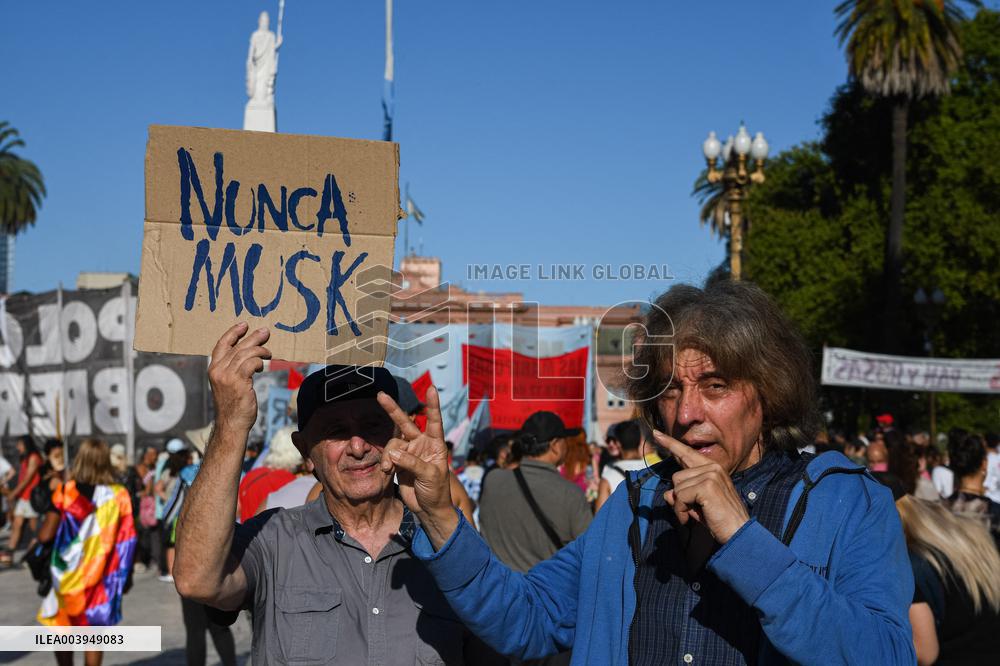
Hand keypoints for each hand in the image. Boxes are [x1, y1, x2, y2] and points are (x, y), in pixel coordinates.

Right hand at [208, 323, 270, 435]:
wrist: (231, 424)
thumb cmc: (233, 405)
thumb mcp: (228, 384)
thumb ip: (233, 370)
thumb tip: (250, 355)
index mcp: (213, 369)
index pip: (221, 344)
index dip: (232, 333)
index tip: (243, 325)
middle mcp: (218, 370)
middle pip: (237, 347)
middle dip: (253, 337)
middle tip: (265, 332)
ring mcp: (227, 376)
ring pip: (245, 353)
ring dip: (260, 350)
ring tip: (269, 352)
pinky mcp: (238, 382)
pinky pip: (252, 363)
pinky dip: (260, 361)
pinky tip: (264, 364)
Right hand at [377, 386, 456, 548]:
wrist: (428, 509)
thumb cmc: (437, 491)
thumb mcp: (429, 476)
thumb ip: (411, 463)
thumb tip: (392, 453)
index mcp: (435, 444)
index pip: (434, 421)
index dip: (432, 405)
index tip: (432, 388)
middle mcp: (421, 444)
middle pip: (406, 423)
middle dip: (393, 410)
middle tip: (381, 395)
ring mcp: (409, 453)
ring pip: (392, 444)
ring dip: (387, 455)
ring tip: (386, 469)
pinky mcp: (398, 463)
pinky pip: (387, 456)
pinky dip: (384, 462)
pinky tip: (385, 471)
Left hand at [654, 430, 749, 544]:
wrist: (739, 533)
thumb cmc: (719, 520)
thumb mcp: (696, 505)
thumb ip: (682, 496)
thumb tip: (667, 494)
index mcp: (713, 469)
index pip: (687, 453)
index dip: (670, 444)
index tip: (656, 434)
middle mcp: (713, 467)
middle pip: (677, 477)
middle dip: (679, 498)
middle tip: (690, 512)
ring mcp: (711, 474)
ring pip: (677, 487)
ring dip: (680, 506)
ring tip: (693, 515)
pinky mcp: (707, 485)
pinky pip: (680, 496)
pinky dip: (681, 510)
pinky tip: (690, 518)